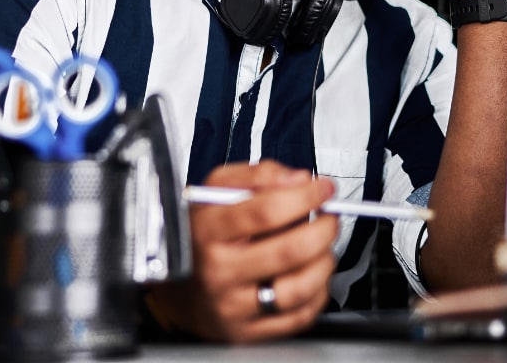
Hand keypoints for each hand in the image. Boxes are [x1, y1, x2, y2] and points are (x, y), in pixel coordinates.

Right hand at [147, 161, 337, 341]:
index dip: (305, 196)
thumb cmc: (201, 235)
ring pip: (299, 287)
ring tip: (322, 246)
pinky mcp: (248, 332)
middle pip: (289, 250)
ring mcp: (233, 306)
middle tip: (330, 217)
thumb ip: (257, 175)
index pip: (266, 211)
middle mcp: (219, 271)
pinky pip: (300, 316)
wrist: (177, 287)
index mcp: (208, 231)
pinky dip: (318, 292)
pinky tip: (311, 273)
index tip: (324, 188)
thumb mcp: (215, 191)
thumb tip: (299, 179)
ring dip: (325, 261)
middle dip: (324, 228)